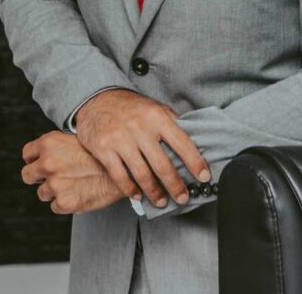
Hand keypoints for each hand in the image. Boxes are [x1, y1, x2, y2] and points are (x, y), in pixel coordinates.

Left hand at [21, 129, 123, 214]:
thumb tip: (46, 155)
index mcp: (49, 143)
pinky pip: (55, 206)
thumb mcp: (78, 138)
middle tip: (53, 176)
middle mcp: (48, 163)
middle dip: (37, 176)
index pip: (27, 154)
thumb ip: (58, 147)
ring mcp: (54, 184)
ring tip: (74, 183)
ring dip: (54, 190)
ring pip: (42, 192)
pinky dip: (65, 202)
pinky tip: (79, 192)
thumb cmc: (103, 152)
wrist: (124, 169)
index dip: (34, 159)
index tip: (40, 162)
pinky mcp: (63, 203)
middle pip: (27, 175)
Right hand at [74, 88, 210, 208]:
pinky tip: (137, 195)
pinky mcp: (104, 149)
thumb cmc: (130, 107)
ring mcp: (121, 139)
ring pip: (142, 174)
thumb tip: (194, 139)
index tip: (204, 176)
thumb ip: (172, 122)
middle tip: (183, 197)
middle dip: (175, 185)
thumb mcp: (154, 107)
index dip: (195, 162)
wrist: (97, 100)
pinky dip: (130, 190)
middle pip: (162, 165)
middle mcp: (140, 128)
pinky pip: (120, 177)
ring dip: (154, 192)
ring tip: (161, 200)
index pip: (182, 142)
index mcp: (156, 116)